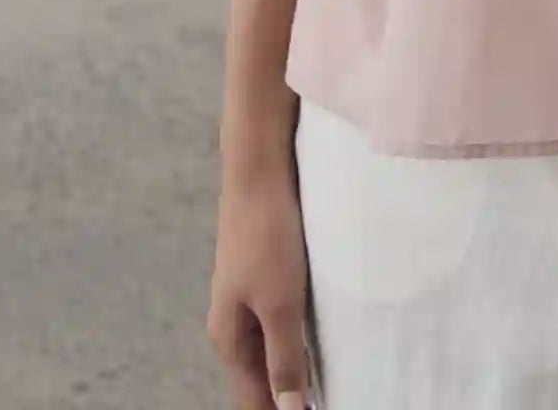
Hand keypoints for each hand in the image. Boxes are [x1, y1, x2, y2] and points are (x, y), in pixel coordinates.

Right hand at [207, 161, 318, 409]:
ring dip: (294, 373)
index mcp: (230, 339)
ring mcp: (248, 300)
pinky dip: (299, 342)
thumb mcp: (280, 303)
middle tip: (325, 403)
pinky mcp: (265, 277)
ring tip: (327, 389)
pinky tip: (323, 345)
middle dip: (287, 401)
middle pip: (260, 381)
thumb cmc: (268, 236)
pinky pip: (280, 324)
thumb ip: (284, 359)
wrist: (259, 172)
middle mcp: (234, 325)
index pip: (253, 401)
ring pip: (271, 352)